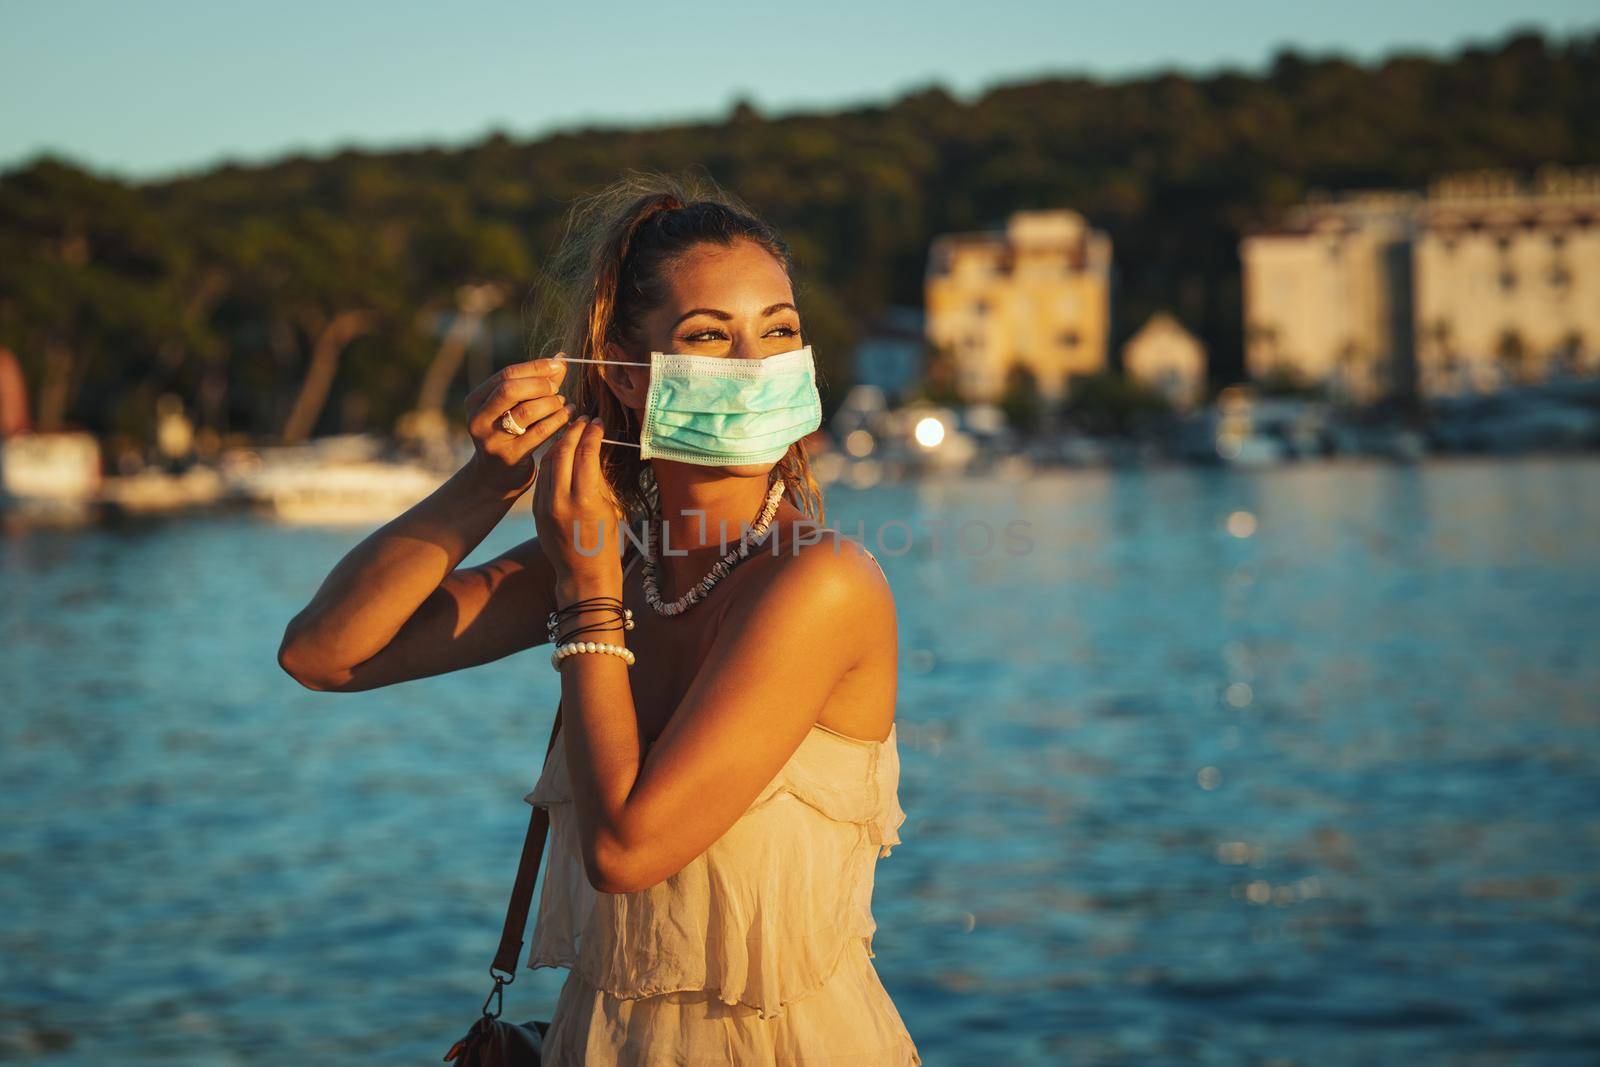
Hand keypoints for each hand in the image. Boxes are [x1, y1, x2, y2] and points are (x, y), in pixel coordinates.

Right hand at [463, 356, 573, 498]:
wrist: (495, 477)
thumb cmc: (510, 433)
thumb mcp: (514, 407)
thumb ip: (535, 383)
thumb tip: (561, 358)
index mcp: (475, 401)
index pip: (506, 375)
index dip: (535, 367)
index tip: (558, 365)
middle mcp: (478, 419)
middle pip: (510, 390)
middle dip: (539, 385)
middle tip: (557, 389)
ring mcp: (492, 440)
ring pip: (526, 411)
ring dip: (551, 403)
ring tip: (564, 403)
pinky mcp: (510, 457)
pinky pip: (539, 433)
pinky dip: (557, 420)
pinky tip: (568, 416)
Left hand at [532, 415, 624, 594]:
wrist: (583, 573)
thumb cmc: (605, 542)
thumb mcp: (609, 507)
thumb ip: (597, 478)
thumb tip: (593, 449)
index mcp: (585, 500)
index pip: (585, 453)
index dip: (592, 433)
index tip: (597, 422)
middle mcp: (561, 500)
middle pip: (563, 452)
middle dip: (573, 431)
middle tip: (583, 419)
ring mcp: (545, 505)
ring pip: (548, 461)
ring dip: (560, 442)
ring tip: (571, 430)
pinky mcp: (536, 509)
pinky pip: (542, 477)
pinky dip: (552, 460)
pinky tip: (560, 451)